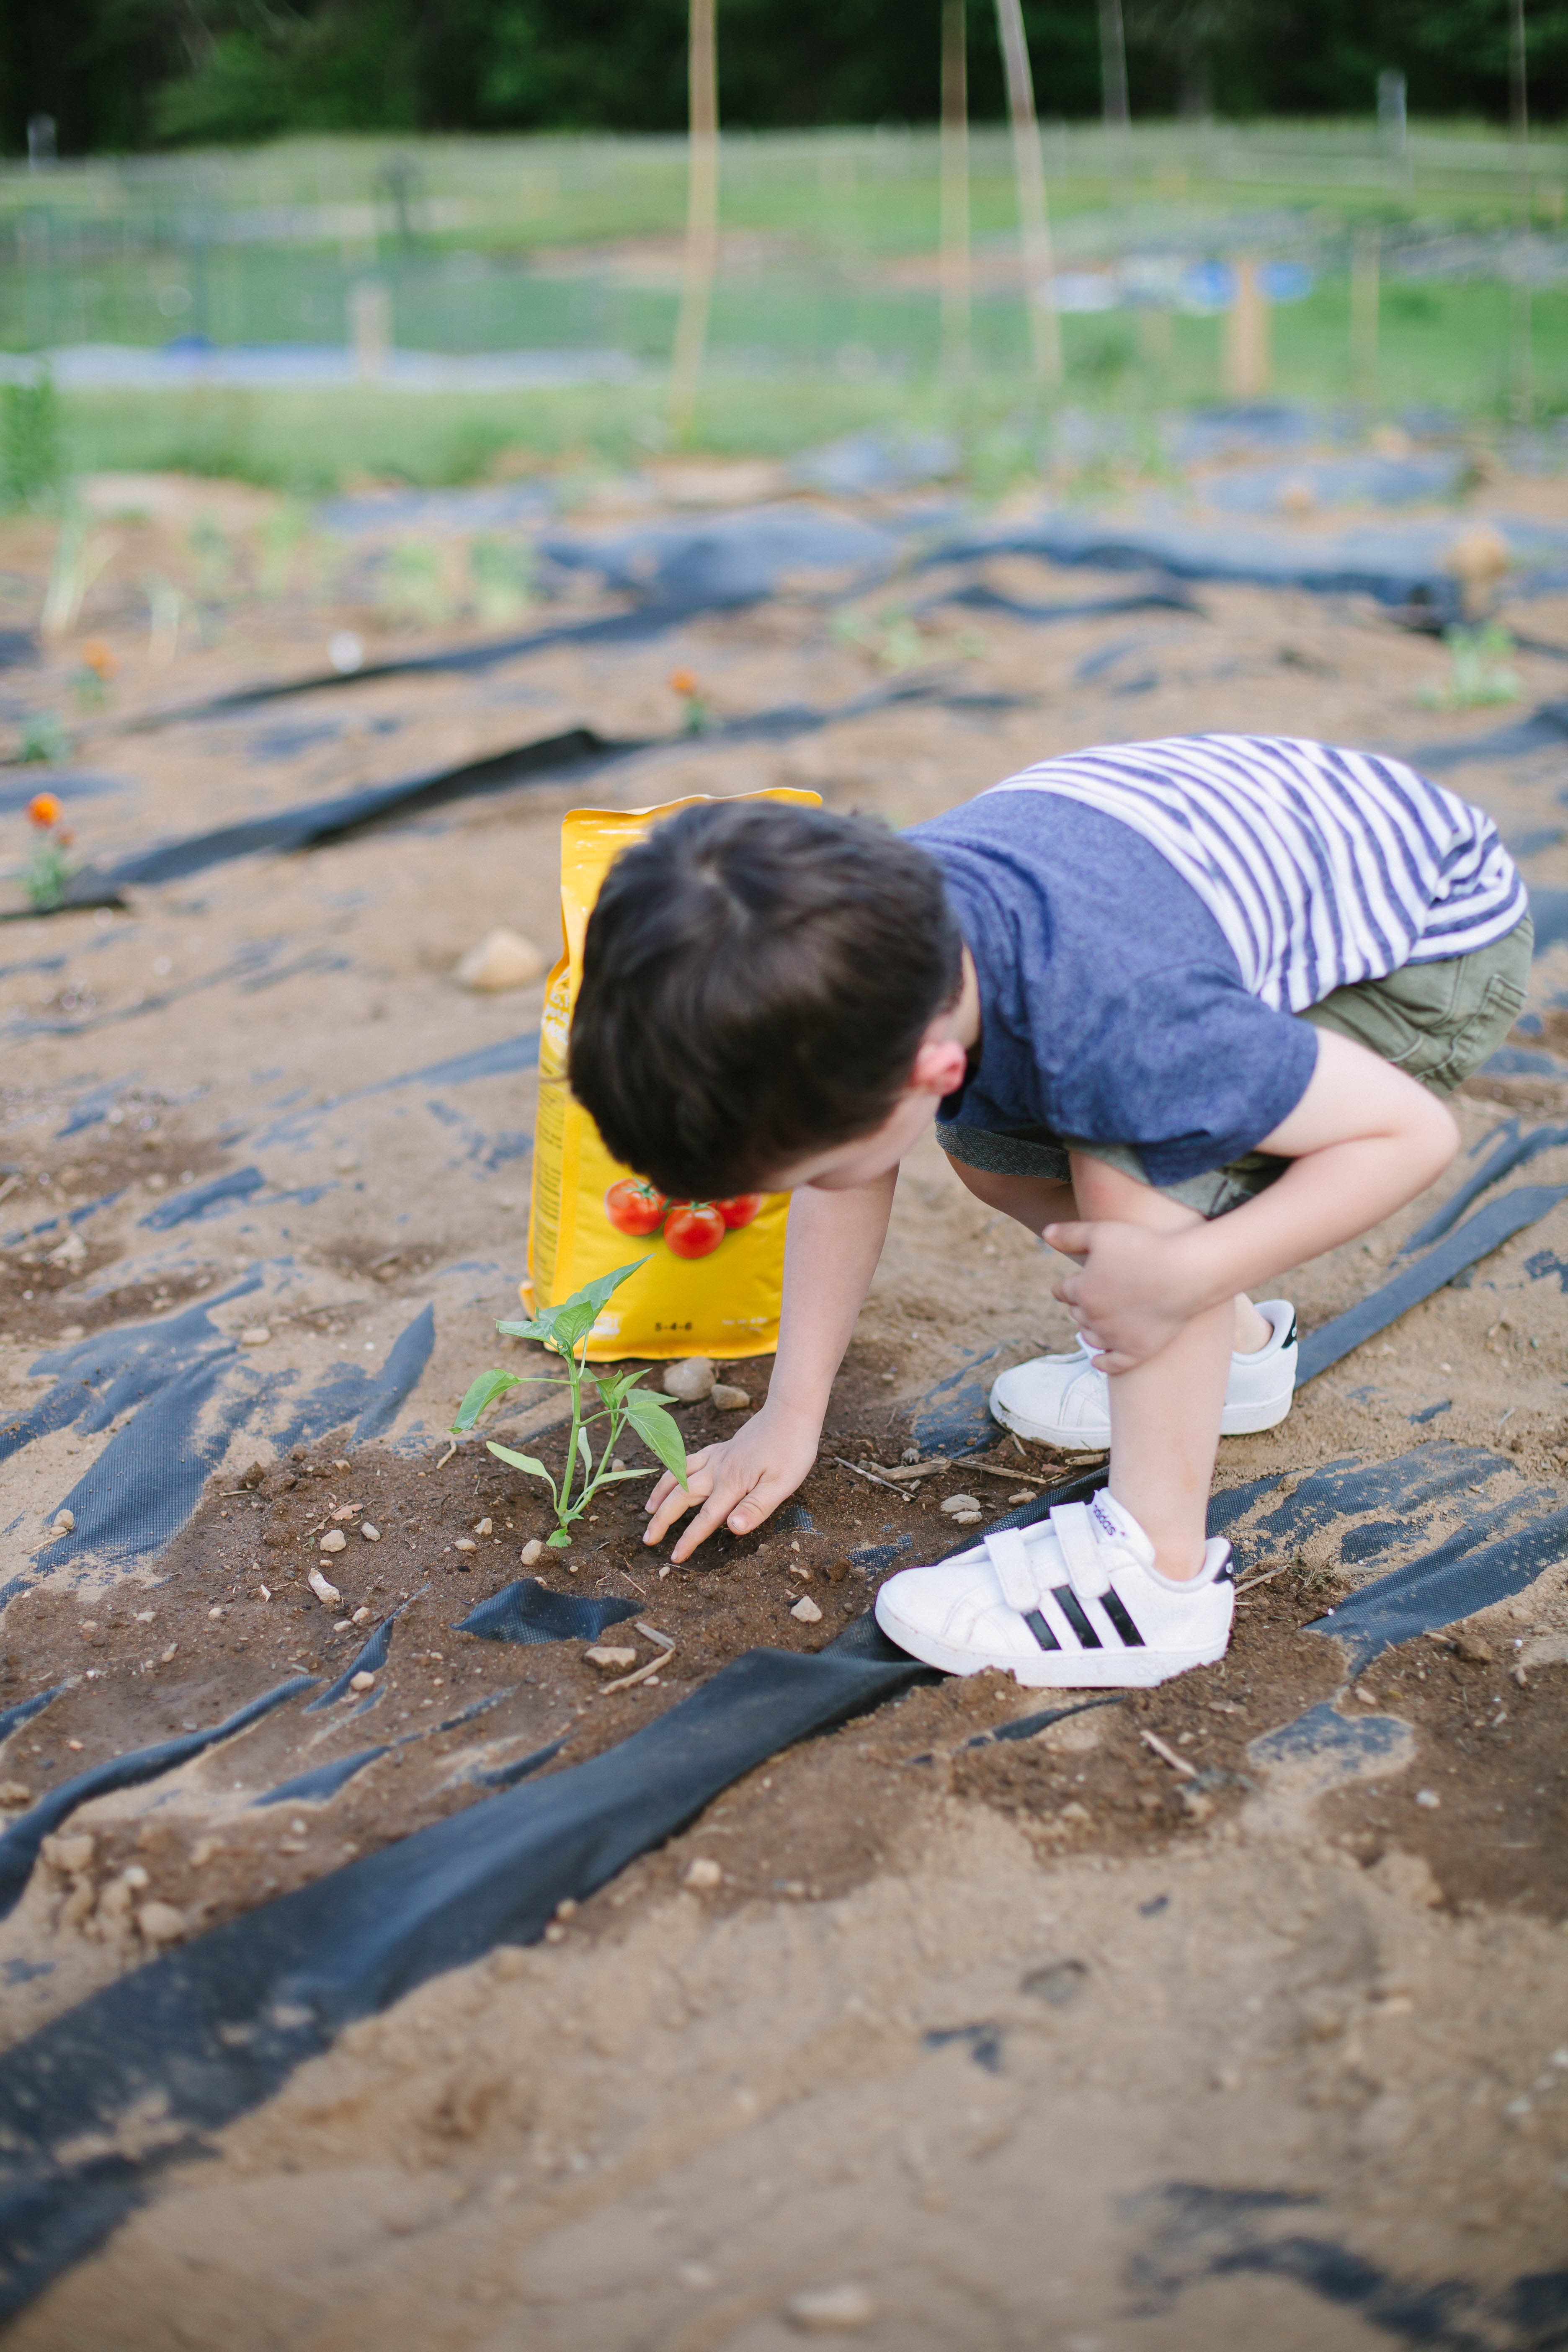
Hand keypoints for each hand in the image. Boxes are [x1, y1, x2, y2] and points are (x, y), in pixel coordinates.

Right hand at [643, 1400, 820, 1562]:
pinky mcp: (721, 1448)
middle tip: (648, 1539)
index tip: (674, 1557)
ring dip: (661, 1493)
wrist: (791, 1411)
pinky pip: (689, 1459)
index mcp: (732, 1484)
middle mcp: (718, 1471)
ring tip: (649, 1509)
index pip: (705, 1518)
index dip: (689, 1539)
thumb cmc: (791, 1449)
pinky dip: (674, 1470)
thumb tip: (732, 1527)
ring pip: (679, 1476)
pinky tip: (673, 1475)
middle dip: (662, 1520)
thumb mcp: (782, 1484)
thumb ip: (756, 1507)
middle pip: (681, 1497)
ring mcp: (717, 1457)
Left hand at [1042, 1218, 1206, 1374]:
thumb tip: (1045, 1233)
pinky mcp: (1137, 1351)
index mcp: (1082, 1290)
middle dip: (1080, 1305)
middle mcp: (1094, 1318)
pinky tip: (1098, 1361)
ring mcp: (1115, 1337)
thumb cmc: (1145, 1247)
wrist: (1185, 1272)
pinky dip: (1102, 1363)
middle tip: (1091, 1298)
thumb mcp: (1102, 1232)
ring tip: (1097, 1322)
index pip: (1062, 1292)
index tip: (1068, 1286)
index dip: (1065, 1287)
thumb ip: (1070, 1234)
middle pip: (1076, 1313)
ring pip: (1090, 1337)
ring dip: (1089, 1329)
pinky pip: (1112, 1364)